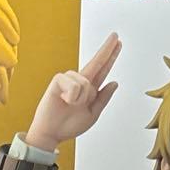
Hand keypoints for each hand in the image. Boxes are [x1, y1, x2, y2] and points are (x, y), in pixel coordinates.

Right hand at [25, 32, 120, 152]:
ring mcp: (69, 80)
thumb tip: (114, 83)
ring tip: (70, 105)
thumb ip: (103, 99)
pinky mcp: (58, 81)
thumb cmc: (68, 126)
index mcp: (90, 90)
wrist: (51, 133)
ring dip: (81, 99)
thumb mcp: (92, 115)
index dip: (111, 56)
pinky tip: (63, 101)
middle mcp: (80, 82)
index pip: (103, 70)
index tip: (118, 43)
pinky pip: (74, 86)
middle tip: (115, 36)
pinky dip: (72, 97)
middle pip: (97, 62)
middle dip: (107, 49)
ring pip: (85, 83)